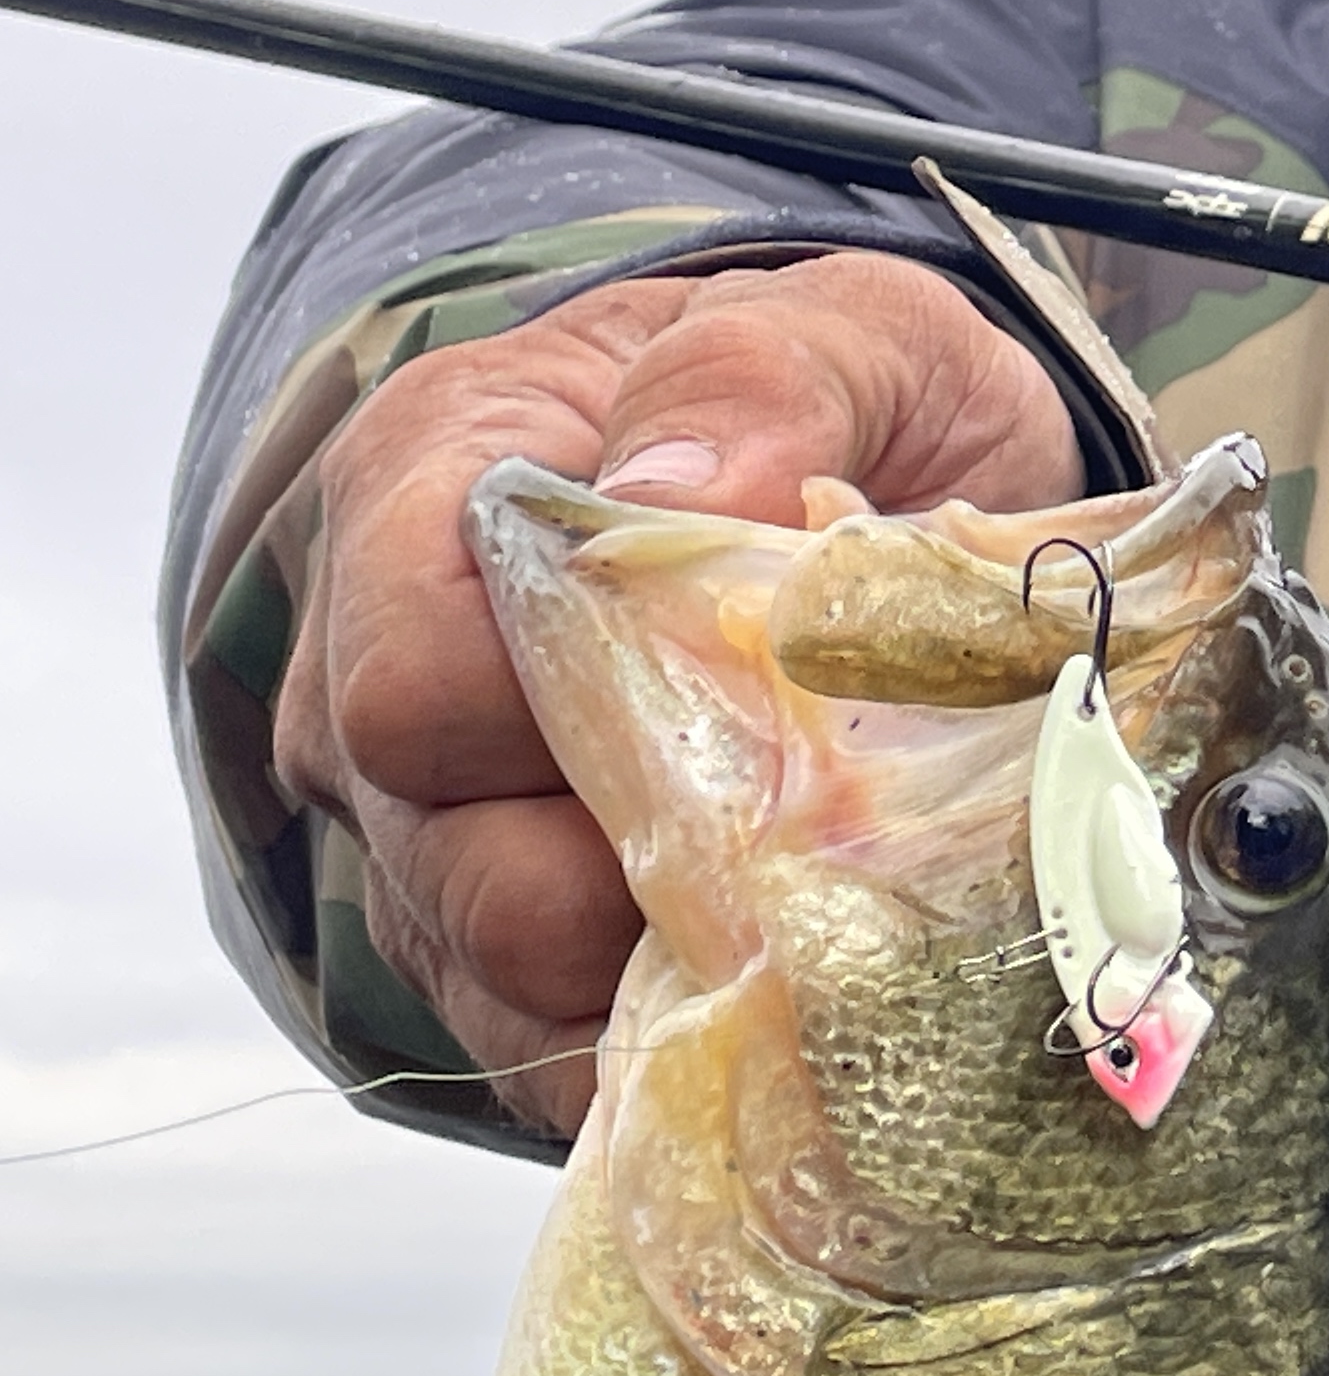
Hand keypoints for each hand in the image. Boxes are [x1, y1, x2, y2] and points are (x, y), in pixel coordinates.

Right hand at [271, 253, 1079, 1134]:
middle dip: (647, 875)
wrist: (894, 465)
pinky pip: (558, 1045)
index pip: (415, 681)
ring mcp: (442, 824)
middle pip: (453, 861)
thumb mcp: (848, 330)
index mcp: (426, 494)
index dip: (565, 732)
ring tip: (838, 922)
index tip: (744, 716)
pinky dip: (680, 1037)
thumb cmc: (846, 392)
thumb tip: (662, 498)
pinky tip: (801, 1004)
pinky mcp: (521, 939)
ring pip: (502, 976)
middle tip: (834, 846)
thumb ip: (755, 380)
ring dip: (676, 970)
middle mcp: (387, 678)